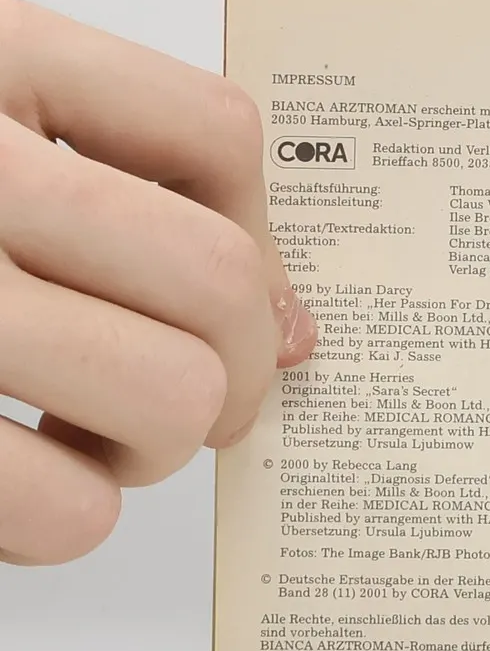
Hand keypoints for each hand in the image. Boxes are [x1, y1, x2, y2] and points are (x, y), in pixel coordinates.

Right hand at [0, 0, 314, 564]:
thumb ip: (135, 190)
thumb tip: (300, 337)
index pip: (215, 133)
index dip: (261, 244)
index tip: (232, 303)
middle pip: (214, 285)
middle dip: (228, 369)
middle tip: (174, 395)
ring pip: (165, 396)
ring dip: (150, 444)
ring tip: (81, 434)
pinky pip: (61, 510)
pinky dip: (66, 516)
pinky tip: (12, 478)